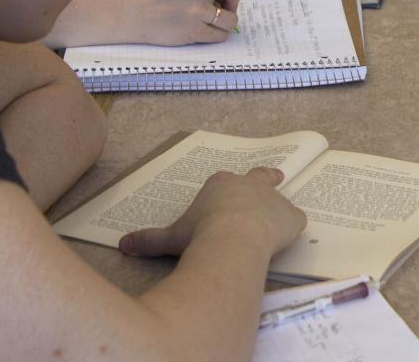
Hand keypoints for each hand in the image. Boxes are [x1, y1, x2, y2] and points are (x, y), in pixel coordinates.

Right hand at [118, 168, 305, 257]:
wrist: (234, 239)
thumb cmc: (200, 234)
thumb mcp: (171, 237)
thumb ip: (149, 239)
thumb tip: (122, 243)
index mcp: (220, 185)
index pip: (224, 181)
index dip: (228, 186)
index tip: (231, 188)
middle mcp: (248, 186)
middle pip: (260, 176)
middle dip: (265, 176)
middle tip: (276, 174)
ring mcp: (273, 199)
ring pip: (280, 199)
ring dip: (278, 208)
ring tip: (281, 217)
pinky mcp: (291, 217)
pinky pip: (295, 222)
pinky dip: (291, 229)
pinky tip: (286, 239)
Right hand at [131, 0, 244, 44]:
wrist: (134, 13)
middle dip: (234, 0)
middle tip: (223, 6)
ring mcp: (196, 11)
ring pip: (232, 18)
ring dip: (225, 22)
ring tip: (211, 21)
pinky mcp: (192, 32)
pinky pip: (220, 36)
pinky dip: (216, 35)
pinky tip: (205, 30)